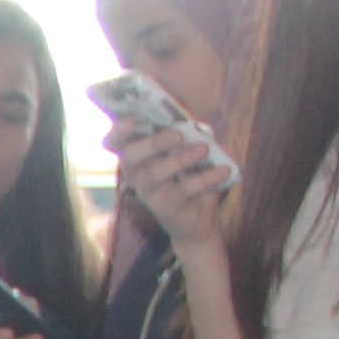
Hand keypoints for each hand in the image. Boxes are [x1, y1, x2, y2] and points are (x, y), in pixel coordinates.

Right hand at [108, 116, 229, 253]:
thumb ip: (189, 134)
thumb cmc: (189, 175)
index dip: (118, 132)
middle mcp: (136, 174)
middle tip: (178, 134)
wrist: (197, 217)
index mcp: (137, 155)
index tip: (133, 121)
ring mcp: (149, 193)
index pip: (114, 142)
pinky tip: (224, 170)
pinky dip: (207, 177)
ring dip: (181, 158)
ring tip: (204, 149)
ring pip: (154, 174)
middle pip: (130, 157)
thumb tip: (198, 127)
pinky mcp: (166, 209)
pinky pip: (184, 190)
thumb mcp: (188, 150)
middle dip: (153, 143)